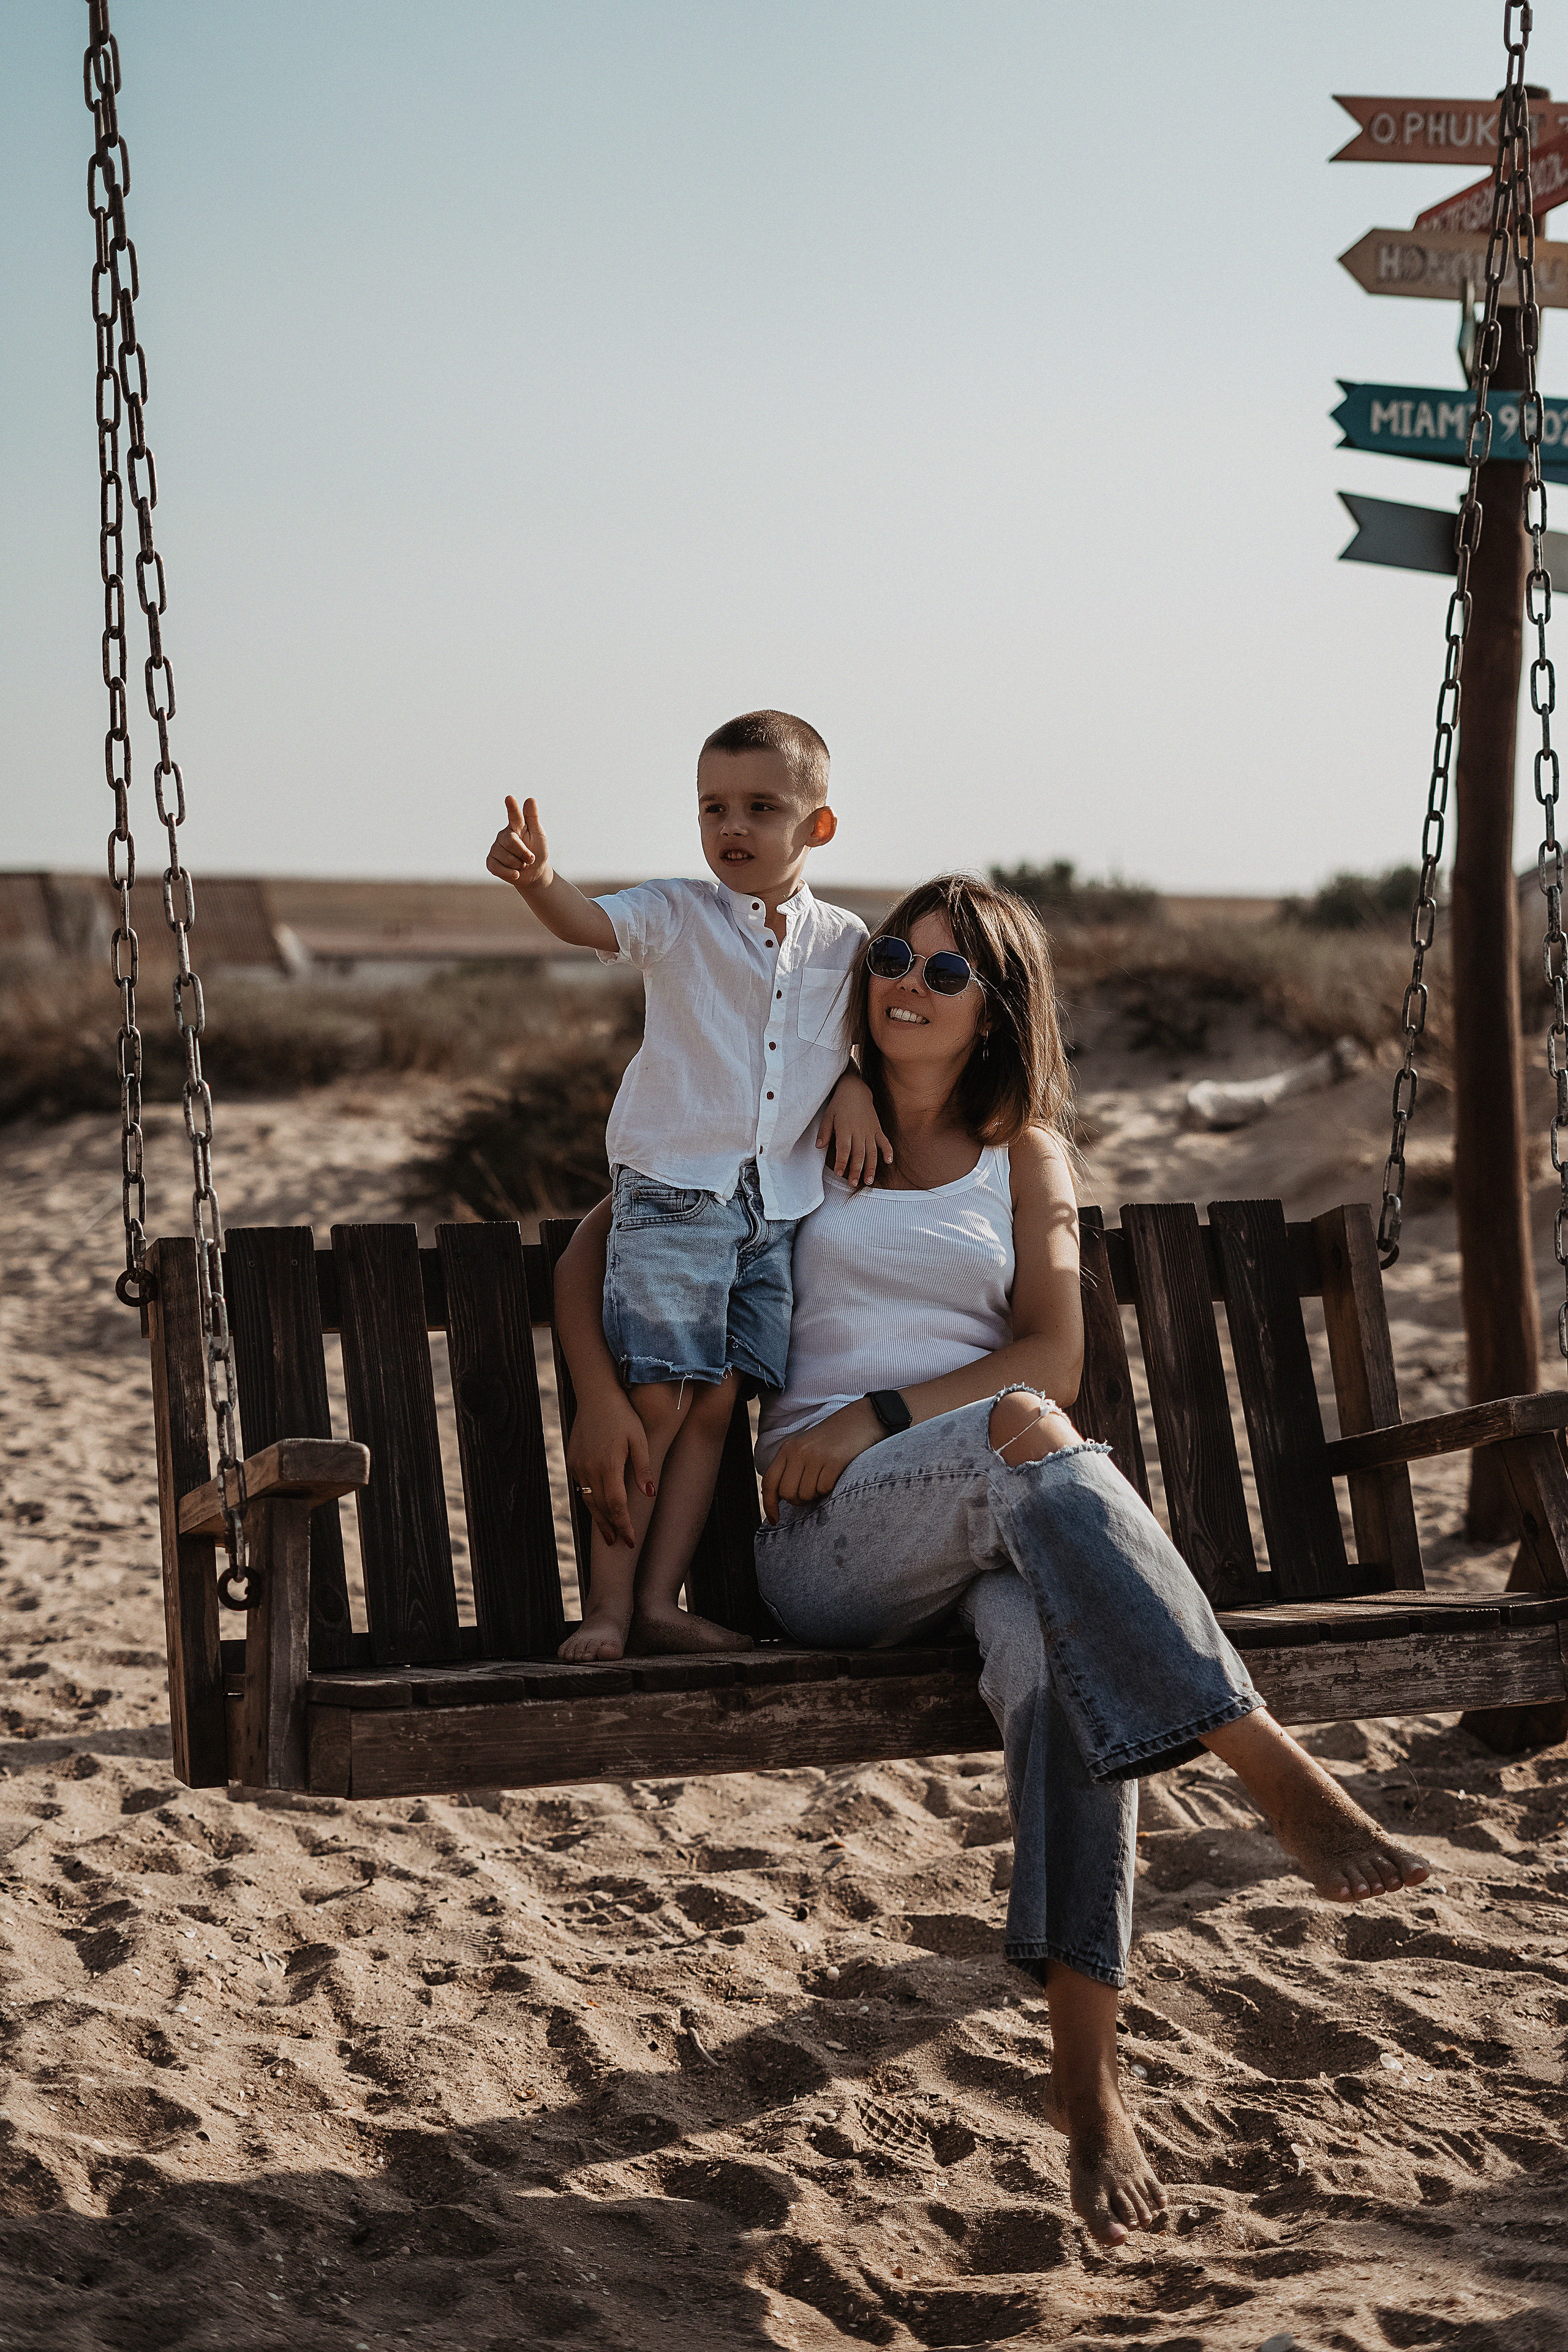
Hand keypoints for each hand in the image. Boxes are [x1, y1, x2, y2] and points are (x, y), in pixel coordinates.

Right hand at [486, 794, 552, 894]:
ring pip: (506, 857)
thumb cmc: (537, 851)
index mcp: (516, 826)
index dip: (512, 807)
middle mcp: (503, 835)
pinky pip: (497, 868)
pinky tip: (515, 873)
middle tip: (530, 859)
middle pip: (511, 842)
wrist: (534, 873)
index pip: (514, 816)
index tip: (509, 798)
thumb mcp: (539, 835)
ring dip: (519, 865)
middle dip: (524, 854)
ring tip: (522, 864)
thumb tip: (530, 799)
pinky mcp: (491, 862)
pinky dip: (509, 873)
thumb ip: (533, 818)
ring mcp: (495, 848)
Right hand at [565, 1385, 653, 1547]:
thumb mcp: (640, 1439)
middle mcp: (590, 1469)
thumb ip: (644, 1468)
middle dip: (610, 1527)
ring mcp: (578, 1466)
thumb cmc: (623, 1415)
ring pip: (588, 1500)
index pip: (617, 1506)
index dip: (624, 1525)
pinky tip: (598, 1506)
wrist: (596, 1396)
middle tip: (618, 1544)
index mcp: (609, 1466)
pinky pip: (582, 1486)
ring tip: (607, 1534)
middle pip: (601, 1508)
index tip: (631, 1541)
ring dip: (598, 1518)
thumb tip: (649, 1495)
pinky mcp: (572, 1460)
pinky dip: (590, 1500)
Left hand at [761, 1397, 883, 1523]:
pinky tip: (836, 1476)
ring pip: (806, 1494)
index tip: (775, 1520)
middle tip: (813, 1491)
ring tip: (826, 1478)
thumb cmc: (835, 1439)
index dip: (769, 1504)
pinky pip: (824, 1489)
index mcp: (788, 1449)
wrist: (862, 1419)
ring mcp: (815, 1456)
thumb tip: (783, 1499)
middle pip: (787, 1493)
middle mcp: (798, 1451)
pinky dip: (830, 1489)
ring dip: (817, 1494)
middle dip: (799, 1500)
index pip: (769, 1482)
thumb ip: (792, 1468)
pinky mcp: (833, 1461)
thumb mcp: (806, 1447)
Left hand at [815, 1071, 892, 1186]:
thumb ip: (824, 1131)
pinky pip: (884, 1142)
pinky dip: (888, 1151)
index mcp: (845, 1128)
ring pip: (872, 1152)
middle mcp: (859, 1131)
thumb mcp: (828, 1115)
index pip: (843, 1149)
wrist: (855, 1090)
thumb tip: (819, 1146)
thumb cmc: (839, 1104)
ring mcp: (870, 1131)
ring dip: (871, 1167)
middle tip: (853, 1183)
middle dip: (856, 1170)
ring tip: (868, 1181)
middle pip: (858, 1154)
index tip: (839, 1173)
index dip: (842, 1162)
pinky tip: (889, 1162)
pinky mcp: (877, 1129)